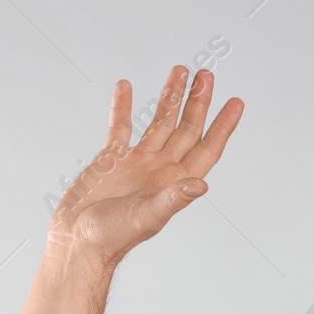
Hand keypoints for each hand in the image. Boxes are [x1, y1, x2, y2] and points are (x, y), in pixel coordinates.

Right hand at [46, 66, 243, 268]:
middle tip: (207, 75)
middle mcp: (161, 170)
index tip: (236, 103)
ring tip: (180, 71)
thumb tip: (201, 185)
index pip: (206, 149)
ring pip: (159, 122)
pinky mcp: (111, 160)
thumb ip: (173, 199)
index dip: (222, 127)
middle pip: (186, 129)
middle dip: (198, 102)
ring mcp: (137, 163)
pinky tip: (126, 87)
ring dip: (170, 97)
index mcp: (175, 183)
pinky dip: (123, 107)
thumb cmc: (112, 237)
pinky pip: (120, 127)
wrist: (77, 242)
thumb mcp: (147, 217)